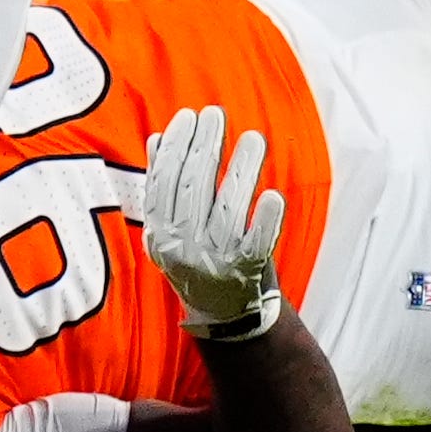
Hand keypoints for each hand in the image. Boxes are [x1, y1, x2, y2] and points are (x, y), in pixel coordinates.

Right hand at [141, 105, 284, 340]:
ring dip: (242, 170)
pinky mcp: (247, 272)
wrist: (225, 316)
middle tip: (217, 115)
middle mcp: (181, 248)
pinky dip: (264, 219)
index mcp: (158, 233)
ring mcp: (214, 261)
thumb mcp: (169, 229)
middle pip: (193, 188)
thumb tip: (157, 139)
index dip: (176, 146)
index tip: (189, 117)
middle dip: (205, 147)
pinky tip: (272, 194)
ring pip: (228, 209)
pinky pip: (257, 242)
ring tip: (253, 138)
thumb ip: (163, 187)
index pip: (164, 181)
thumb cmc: (197, 259)